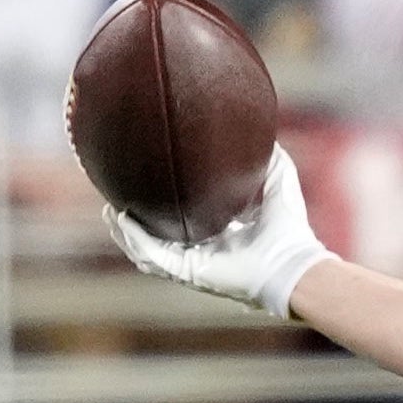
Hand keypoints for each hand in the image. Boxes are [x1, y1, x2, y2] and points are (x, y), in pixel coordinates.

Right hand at [106, 145, 332, 317]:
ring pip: (147, 250)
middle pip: (156, 236)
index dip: (161, 204)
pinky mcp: (189, 272)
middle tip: (116, 195)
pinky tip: (121, 220)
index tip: (145, 181)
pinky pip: (153, 257)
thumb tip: (260, 130)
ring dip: (126, 233)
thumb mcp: (277, 181)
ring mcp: (193, 263)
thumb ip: (269, 157)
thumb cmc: (289, 229)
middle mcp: (202, 250)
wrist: (293, 262)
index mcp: (217, 234)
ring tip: (110, 211)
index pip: (181, 221)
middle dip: (133, 221)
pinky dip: (136, 240)